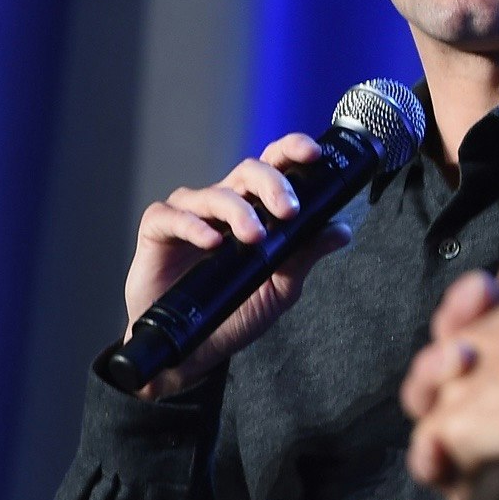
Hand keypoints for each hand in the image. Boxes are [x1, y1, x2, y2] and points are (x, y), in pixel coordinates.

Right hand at [125, 135, 352, 397]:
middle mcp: (224, 203)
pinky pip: (174, 216)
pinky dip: (194, 225)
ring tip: (254, 237)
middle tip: (289, 210)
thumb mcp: (279, 287)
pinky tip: (212, 242)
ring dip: (239, 211)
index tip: (313, 155)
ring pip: (215, 193)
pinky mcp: (158, 230)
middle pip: (248, 170)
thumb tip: (340, 230)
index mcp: (255, 207)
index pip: (275, 165)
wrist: (191, 349)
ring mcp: (190, 214)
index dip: (292, 150)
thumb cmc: (233, 310)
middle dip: (272, 184)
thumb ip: (305, 255)